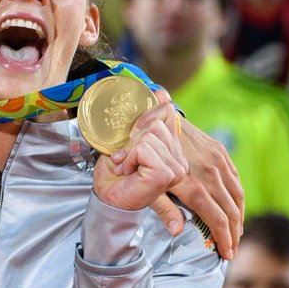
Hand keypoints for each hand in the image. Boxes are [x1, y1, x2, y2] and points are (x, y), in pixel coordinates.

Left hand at [94, 92, 187, 212]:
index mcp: (176, 151)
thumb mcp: (132, 140)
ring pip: (149, 135)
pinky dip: (129, 158)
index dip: (141, 122)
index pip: (165, 113)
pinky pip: (144, 148)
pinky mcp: (166, 173)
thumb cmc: (117, 173)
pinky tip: (129, 171)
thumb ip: (150, 118)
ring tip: (128, 167)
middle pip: (155, 124)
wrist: (107, 196)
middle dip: (133, 140)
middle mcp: (181, 160)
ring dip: (129, 152)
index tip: (130, 142)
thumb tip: (162, 91)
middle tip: (126, 160)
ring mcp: (177, 168)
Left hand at [151, 116, 243, 257]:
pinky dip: (238, 197)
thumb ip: (163, 209)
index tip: (226, 255)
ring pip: (238, 196)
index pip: (216, 220)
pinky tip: (235, 208)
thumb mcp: (148, 185)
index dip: (223, 240)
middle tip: (232, 251)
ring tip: (236, 234)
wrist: (154, 120)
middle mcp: (211, 175)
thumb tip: (176, 232)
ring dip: (239, 217)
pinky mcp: (220, 152)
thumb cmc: (146, 156)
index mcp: (193, 187)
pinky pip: (235, 179)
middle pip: (231, 212)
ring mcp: (218, 162)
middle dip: (234, 234)